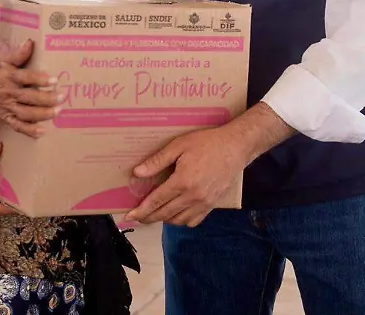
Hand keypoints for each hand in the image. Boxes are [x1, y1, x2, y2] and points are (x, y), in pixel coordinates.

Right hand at [0, 40, 63, 137]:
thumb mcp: (5, 61)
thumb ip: (19, 54)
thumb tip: (31, 42)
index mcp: (8, 77)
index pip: (26, 78)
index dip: (40, 80)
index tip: (54, 81)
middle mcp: (8, 93)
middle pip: (28, 98)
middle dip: (46, 99)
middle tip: (62, 97)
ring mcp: (8, 107)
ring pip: (25, 113)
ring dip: (42, 114)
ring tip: (57, 112)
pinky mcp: (7, 119)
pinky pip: (18, 126)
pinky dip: (30, 131)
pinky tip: (43, 131)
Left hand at [125, 125, 249, 227]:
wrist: (235, 147)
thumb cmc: (207, 143)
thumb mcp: (179, 146)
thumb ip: (157, 161)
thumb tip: (137, 173)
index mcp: (182, 181)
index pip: (156, 201)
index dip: (141, 210)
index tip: (129, 216)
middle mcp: (193, 196)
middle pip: (165, 214)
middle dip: (149, 218)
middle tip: (137, 218)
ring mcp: (204, 203)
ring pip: (179, 220)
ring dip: (164, 219)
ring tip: (155, 213)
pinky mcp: (212, 205)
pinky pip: (194, 221)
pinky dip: (182, 220)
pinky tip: (176, 213)